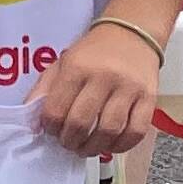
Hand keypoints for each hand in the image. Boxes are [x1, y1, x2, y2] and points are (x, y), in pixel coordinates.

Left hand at [32, 21, 163, 158]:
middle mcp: (104, 77)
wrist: (131, 35)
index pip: (57, 109)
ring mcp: (129, 89)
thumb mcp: (62, 63)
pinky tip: (110, 145)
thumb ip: (44, 90)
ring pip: (109, 131)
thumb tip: (33, 123)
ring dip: (94, 148)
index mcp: (77, 68)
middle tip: (68, 143)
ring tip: (86, 148)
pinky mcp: (149, 98)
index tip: (51, 131)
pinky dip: (121, 145)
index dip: (50, 127)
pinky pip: (136, 132)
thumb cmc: (92, 53)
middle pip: (82, 123)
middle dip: (70, 141)